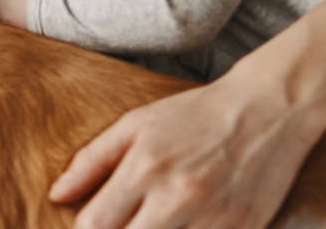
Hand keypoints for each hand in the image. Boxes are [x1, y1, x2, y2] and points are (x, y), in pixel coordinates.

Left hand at [49, 69, 320, 228]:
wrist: (268, 108)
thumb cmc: (196, 114)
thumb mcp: (138, 123)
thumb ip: (93, 159)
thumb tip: (57, 194)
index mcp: (145, 167)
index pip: (94, 226)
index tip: (91, 228)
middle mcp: (177, 196)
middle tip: (126, 225)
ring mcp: (213, 219)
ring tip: (156, 224)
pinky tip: (185, 227)